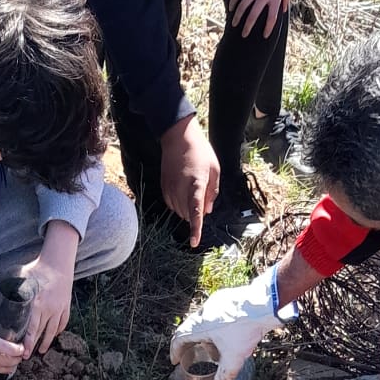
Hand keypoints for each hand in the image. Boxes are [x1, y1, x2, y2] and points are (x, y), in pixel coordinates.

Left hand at [25, 223, 77, 353]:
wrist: (58, 263)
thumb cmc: (37, 269)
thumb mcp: (22, 279)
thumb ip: (13, 290)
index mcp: (38, 303)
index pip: (32, 328)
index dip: (28, 342)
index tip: (23, 352)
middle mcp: (49, 309)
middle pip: (42, 332)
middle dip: (34, 346)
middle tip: (27, 356)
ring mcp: (59, 309)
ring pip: (53, 331)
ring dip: (46, 342)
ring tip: (40, 351)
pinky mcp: (66, 307)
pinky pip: (62, 323)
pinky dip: (57, 331)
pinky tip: (51, 336)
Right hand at [160, 113, 221, 247]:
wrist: (177, 137)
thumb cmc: (200, 151)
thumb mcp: (214, 169)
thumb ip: (213, 192)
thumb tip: (208, 211)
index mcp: (196, 184)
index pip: (196, 212)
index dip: (196, 229)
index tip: (194, 243)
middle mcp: (180, 189)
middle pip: (188, 214)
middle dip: (197, 213)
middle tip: (203, 195)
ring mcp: (170, 188)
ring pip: (180, 211)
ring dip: (188, 208)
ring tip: (193, 188)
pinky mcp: (164, 187)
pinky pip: (172, 205)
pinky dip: (179, 204)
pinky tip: (183, 191)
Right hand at [170, 268, 286, 379]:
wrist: (264, 305)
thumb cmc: (246, 329)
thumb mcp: (234, 357)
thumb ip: (224, 374)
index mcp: (200, 325)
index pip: (180, 337)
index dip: (175, 351)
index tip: (176, 360)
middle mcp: (204, 312)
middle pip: (190, 329)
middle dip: (190, 344)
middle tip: (191, 355)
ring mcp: (215, 302)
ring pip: (202, 321)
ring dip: (204, 336)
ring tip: (212, 349)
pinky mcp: (226, 297)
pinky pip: (214, 314)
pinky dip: (214, 326)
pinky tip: (227, 335)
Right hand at [229, 0, 290, 39]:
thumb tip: (283, 10)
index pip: (272, 17)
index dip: (268, 28)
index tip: (264, 35)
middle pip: (253, 16)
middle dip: (247, 27)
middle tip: (244, 34)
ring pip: (242, 7)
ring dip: (237, 17)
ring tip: (234, 24)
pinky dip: (233, 3)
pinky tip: (231, 9)